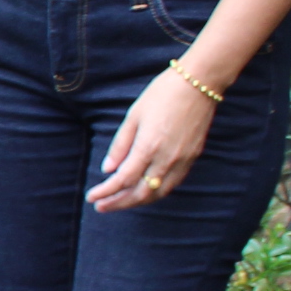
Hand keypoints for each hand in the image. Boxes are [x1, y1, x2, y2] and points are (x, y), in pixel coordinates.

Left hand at [87, 66, 222, 212]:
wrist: (199, 84)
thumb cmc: (162, 95)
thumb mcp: (133, 116)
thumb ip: (120, 145)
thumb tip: (108, 170)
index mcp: (148, 146)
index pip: (123, 180)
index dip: (106, 192)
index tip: (92, 197)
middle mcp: (167, 158)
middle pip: (140, 193)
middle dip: (118, 203)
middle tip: (101, 207)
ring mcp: (182, 160)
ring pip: (158, 193)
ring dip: (136, 202)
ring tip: (119, 203)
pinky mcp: (192, 158)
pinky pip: (172, 184)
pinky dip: (155, 193)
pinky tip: (144, 192)